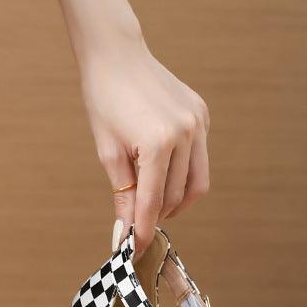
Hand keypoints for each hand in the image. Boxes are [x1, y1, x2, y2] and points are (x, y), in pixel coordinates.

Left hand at [79, 41, 210, 255]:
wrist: (117, 55)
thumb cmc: (104, 101)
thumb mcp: (108, 152)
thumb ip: (122, 195)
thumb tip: (124, 235)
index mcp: (158, 143)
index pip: (151, 202)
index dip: (142, 231)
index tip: (134, 251)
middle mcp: (185, 133)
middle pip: (176, 196)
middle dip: (157, 216)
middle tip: (137, 225)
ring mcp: (198, 123)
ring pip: (196, 183)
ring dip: (175, 201)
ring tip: (152, 203)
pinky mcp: (202, 115)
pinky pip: (198, 159)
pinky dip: (182, 174)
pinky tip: (161, 171)